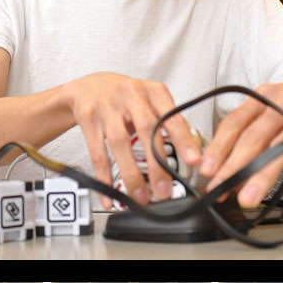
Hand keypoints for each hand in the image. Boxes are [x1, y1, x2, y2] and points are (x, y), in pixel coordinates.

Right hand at [63, 72, 202, 204]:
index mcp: (154, 92)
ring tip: (140, 196)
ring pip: (120, 144)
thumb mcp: (151, 100)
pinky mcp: (89, 120)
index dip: (184, 140)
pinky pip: (97, 153)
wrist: (89, 86)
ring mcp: (108, 107)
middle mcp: (131, 95)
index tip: (193, 161)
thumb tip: (189, 156)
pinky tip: (109, 194)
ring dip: (131, 174)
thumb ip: (168, 122)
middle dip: (157, 164)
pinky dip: (104, 177)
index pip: (172, 117)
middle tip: (165, 189)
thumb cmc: (126, 97)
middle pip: (147, 130)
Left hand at [198, 65, 282, 221]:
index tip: (207, 170)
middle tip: (222, 189)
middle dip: (235, 167)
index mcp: (268, 96)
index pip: (237, 122)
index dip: (220, 148)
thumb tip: (231, 162)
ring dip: (264, 177)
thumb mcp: (274, 98)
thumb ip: (253, 124)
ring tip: (250, 198)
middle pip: (256, 138)